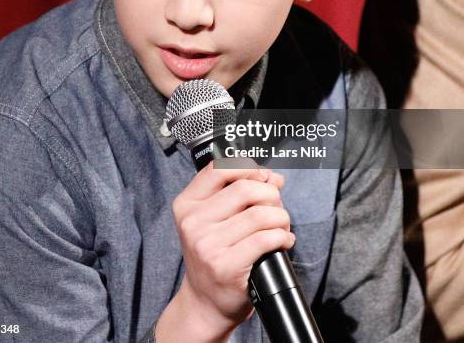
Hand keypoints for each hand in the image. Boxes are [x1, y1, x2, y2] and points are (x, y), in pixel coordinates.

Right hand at [156, 160, 294, 341]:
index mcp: (187, 204)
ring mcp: (207, 245)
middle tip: (276, 206)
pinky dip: (282, 237)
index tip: (263, 177)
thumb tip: (273, 177)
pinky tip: (283, 241)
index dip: (248, 168)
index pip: (218, 169)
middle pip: (245, 189)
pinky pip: (265, 239)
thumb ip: (237, 192)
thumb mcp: (213, 218)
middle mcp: (193, 223)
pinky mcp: (226, 266)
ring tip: (281, 226)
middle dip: (271, 194)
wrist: (205, 302)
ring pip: (260, 215)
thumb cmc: (214, 254)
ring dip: (281, 217)